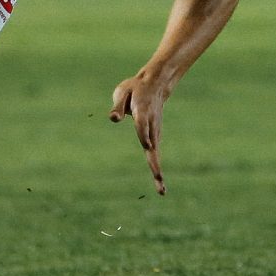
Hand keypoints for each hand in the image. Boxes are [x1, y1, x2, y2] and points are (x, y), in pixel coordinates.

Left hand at [108, 68, 171, 193]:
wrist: (156, 85)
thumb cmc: (135, 89)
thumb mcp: (122, 91)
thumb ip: (118, 106)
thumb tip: (113, 119)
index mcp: (143, 112)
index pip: (142, 125)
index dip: (144, 134)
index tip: (148, 146)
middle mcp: (152, 125)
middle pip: (153, 146)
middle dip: (155, 163)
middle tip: (159, 180)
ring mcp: (155, 132)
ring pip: (156, 154)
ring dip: (158, 172)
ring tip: (161, 190)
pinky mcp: (155, 137)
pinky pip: (155, 154)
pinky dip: (157, 169)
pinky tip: (159, 183)